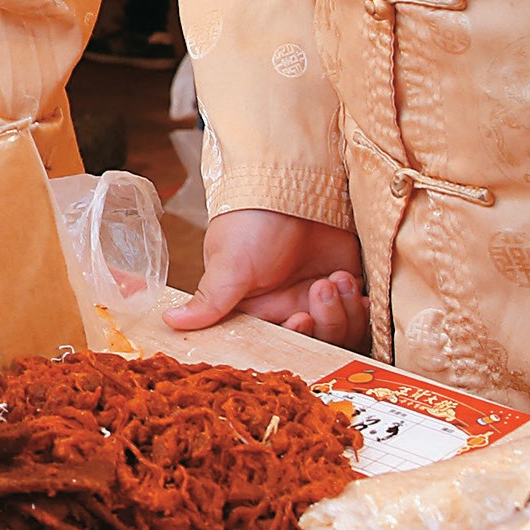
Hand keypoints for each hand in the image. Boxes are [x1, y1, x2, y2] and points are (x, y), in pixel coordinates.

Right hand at [164, 209, 369, 346]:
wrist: (292, 183)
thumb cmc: (251, 222)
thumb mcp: (229, 264)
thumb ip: (209, 300)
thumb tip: (168, 322)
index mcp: (258, 312)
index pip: (281, 345)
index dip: (297, 339)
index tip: (300, 317)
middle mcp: (289, 308)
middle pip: (318, 344)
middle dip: (325, 321)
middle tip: (320, 287)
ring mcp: (319, 298)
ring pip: (343, 332)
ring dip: (343, 310)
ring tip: (335, 277)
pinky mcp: (345, 285)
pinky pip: (362, 316)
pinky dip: (362, 308)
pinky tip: (352, 284)